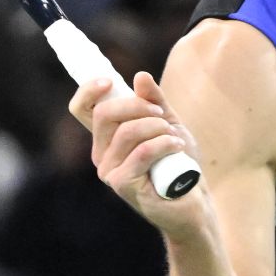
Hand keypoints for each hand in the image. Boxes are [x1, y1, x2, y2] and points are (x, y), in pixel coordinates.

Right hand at [69, 72, 209, 237]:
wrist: (194, 199)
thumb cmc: (178, 162)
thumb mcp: (169, 123)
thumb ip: (154, 100)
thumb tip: (140, 76)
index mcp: (107, 137)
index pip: (82, 110)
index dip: (88, 91)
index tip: (109, 81)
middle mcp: (101, 154)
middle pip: (104, 114)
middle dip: (138, 106)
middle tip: (162, 114)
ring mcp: (109, 171)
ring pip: (126, 132)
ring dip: (156, 127)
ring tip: (175, 137)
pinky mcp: (122, 185)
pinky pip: (141, 152)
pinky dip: (163, 144)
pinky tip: (176, 147)